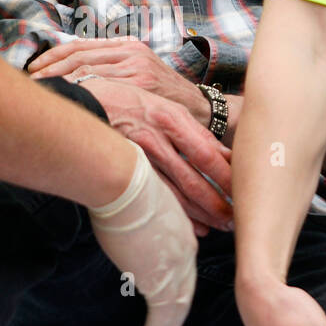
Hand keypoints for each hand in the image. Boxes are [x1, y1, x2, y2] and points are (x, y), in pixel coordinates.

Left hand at [29, 37, 208, 123]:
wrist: (198, 109)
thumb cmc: (163, 97)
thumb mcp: (139, 74)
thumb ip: (112, 69)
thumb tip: (73, 75)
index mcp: (126, 46)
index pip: (81, 46)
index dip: (54, 55)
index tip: (35, 67)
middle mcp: (130, 51)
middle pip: (79, 55)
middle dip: (51, 67)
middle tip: (32, 79)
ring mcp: (136, 66)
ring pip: (88, 69)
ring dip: (60, 79)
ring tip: (42, 89)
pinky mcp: (142, 83)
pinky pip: (104, 85)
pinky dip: (81, 90)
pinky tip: (67, 97)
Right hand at [70, 78, 231, 233]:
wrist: (81, 101)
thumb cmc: (121, 100)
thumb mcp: (158, 103)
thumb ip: (186, 127)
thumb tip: (217, 152)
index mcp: (171, 116)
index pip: (208, 149)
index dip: (227, 172)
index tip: (244, 185)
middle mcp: (160, 136)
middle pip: (196, 174)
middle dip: (219, 198)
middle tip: (237, 216)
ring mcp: (141, 155)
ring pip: (178, 190)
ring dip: (202, 211)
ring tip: (220, 225)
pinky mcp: (126, 168)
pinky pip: (156, 196)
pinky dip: (176, 213)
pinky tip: (191, 225)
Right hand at [89, 142, 197, 325]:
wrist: (123, 181)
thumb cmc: (123, 178)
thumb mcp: (136, 197)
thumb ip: (137, 213)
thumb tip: (120, 214)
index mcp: (179, 228)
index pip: (182, 262)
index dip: (177, 278)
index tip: (170, 289)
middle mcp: (184, 250)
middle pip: (184, 287)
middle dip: (177, 307)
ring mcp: (175, 267)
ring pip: (177, 305)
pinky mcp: (161, 282)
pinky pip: (164, 318)